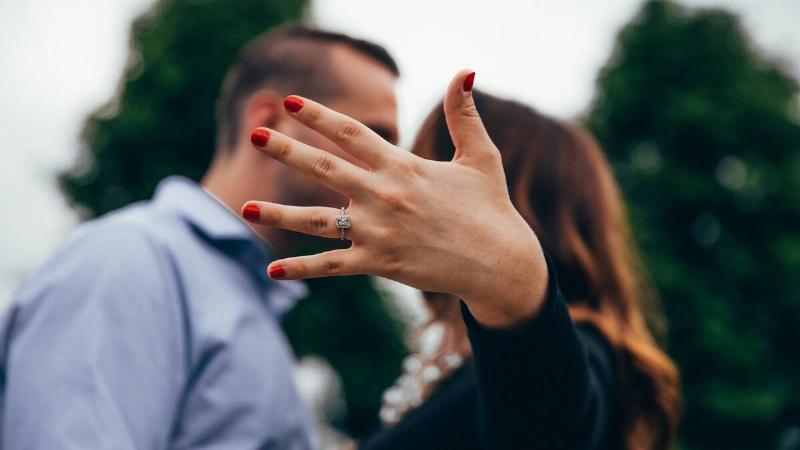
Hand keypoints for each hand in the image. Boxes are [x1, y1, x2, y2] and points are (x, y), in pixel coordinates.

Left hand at [244, 71, 547, 327]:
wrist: (500, 264)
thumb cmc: (490, 208)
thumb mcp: (481, 156)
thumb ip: (464, 114)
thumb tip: (467, 70)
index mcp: (404, 167)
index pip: (353, 134)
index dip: (320, 116)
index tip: (290, 102)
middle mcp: (385, 197)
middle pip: (325, 168)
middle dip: (288, 151)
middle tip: (256, 135)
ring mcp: (379, 233)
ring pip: (318, 220)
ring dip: (280, 213)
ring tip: (246, 205)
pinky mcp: (379, 264)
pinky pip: (332, 266)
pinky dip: (302, 268)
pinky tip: (272, 270)